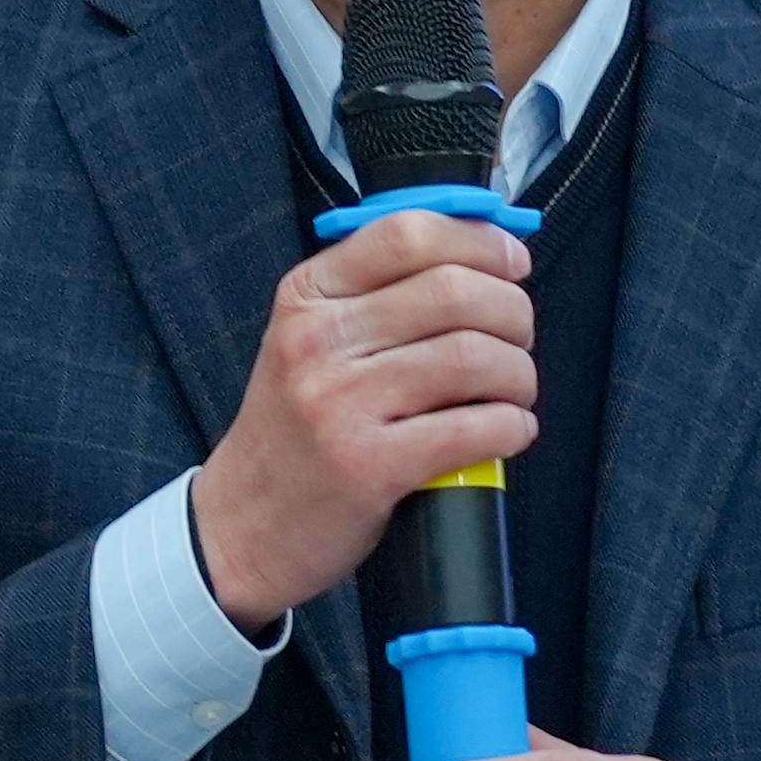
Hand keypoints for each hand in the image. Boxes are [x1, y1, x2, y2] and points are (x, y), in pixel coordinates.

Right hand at [190, 208, 535, 631]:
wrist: (243, 526)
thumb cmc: (294, 431)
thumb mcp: (307, 342)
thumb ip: (376, 295)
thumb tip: (484, 257)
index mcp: (307, 297)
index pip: (407, 233)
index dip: (479, 241)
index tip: (512, 261)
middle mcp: (318, 342)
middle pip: (453, 291)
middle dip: (513, 312)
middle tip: (518, 338)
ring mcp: (340, 404)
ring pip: (473, 357)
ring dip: (518, 374)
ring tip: (514, 391)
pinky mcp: (369, 466)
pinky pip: (474, 428)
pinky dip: (512, 427)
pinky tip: (509, 431)